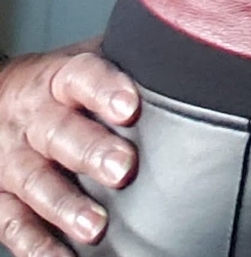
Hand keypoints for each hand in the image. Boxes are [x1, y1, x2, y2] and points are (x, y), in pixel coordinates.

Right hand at [0, 39, 138, 256]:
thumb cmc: (64, 83)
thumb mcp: (88, 62)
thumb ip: (129, 62)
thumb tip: (189, 57)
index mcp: (58, 78)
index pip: (81, 77)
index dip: (104, 90)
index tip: (131, 106)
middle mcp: (33, 118)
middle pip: (57, 132)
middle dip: (90, 151)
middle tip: (124, 169)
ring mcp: (11, 159)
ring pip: (34, 181)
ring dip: (64, 206)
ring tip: (96, 227)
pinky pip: (12, 224)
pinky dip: (36, 246)